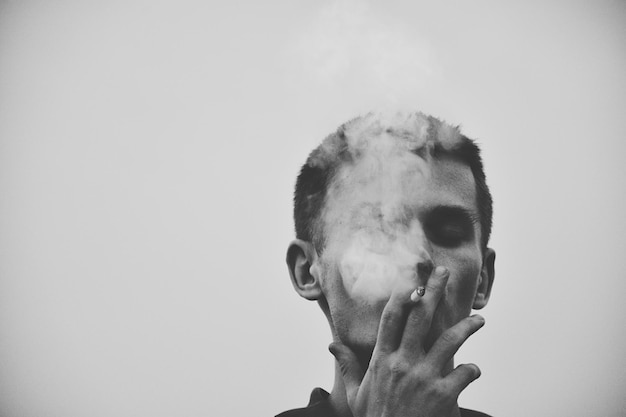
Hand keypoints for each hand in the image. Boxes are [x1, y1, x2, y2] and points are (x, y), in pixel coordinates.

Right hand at [329, 266, 484, 416]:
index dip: (403, 295)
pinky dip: (473, 369)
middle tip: (444, 273)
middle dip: (434, 291)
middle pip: (420, 317)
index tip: (412, 279)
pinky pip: (465, 373)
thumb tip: (332, 344)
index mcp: (381, 360)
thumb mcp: (355, 395)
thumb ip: (348, 366)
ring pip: (449, 340)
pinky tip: (474, 369)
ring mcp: (424, 377)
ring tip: (479, 319)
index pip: (391, 318)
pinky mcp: (444, 394)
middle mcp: (402, 363)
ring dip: (467, 326)